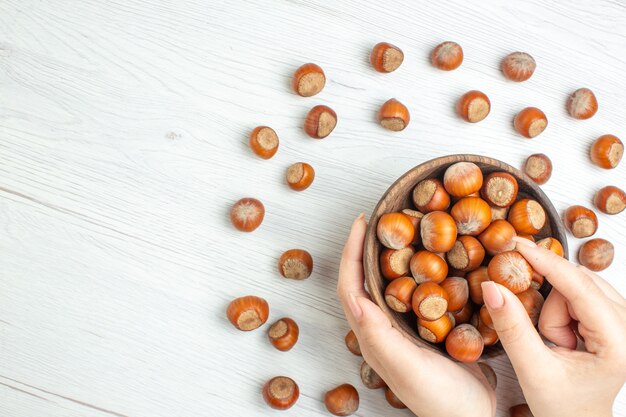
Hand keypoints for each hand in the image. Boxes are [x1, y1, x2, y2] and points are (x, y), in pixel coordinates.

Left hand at [337, 214, 495, 416]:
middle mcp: (383, 328)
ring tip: (407, 229)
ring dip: (393, 255)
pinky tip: (437, 257)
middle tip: (384, 218)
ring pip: (391, 283)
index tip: (363, 222)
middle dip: (369, 247)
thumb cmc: (439, 400)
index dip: (352, 253)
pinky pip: (417, 292)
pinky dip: (421, 270)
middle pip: (367, 280)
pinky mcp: (427, 328)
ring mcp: (405, 328)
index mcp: (372, 335)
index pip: (351, 286)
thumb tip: (354, 298)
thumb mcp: (406, 367)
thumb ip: (379, 336)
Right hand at [482, 236, 625, 416]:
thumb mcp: (532, 370)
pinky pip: (578, 294)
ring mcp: (624, 321)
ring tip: (555, 344)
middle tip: (542, 335)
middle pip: (578, 284)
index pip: (580, 288)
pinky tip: (561, 336)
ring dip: (554, 310)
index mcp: (618, 344)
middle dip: (549, 306)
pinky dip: (560, 309)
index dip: (546, 263)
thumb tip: (493, 287)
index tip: (518, 245)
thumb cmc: (563, 407)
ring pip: (576, 287)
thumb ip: (512, 328)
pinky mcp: (613, 318)